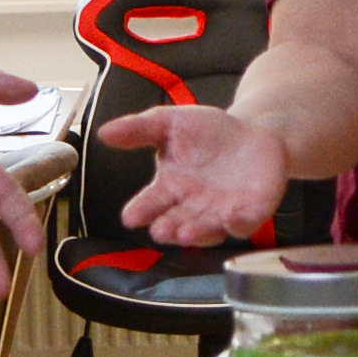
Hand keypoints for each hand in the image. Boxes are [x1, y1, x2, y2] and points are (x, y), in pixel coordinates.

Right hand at [101, 103, 291, 243]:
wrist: (253, 130)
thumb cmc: (208, 131)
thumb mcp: (170, 123)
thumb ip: (139, 129)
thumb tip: (104, 132)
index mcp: (170, 189)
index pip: (150, 204)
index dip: (140, 211)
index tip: (131, 217)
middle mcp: (192, 207)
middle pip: (176, 223)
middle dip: (167, 228)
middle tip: (160, 230)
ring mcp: (220, 213)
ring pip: (206, 230)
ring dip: (196, 233)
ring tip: (185, 232)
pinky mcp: (250, 213)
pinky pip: (243, 224)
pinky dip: (237, 224)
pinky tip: (230, 219)